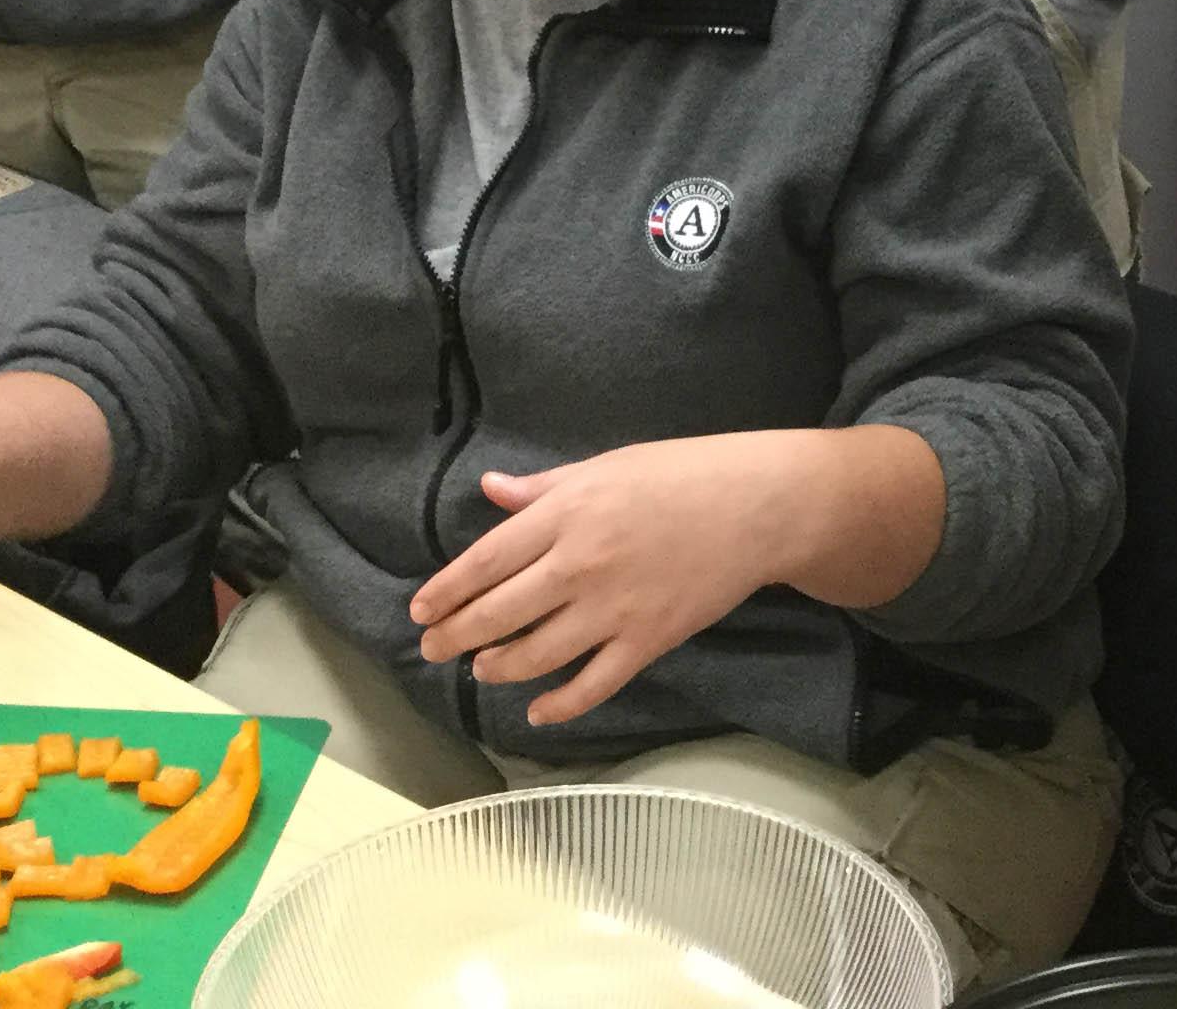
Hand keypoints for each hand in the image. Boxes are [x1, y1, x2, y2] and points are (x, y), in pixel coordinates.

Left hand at [409, 434, 807, 726]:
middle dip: (456, 636)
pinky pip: (592, 685)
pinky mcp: (646, 641)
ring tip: (481, 670)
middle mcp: (578, 566)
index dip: (446, 591)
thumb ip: (543, 487)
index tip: (421, 610)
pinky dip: (559, 704)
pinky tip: (537, 710)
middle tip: (433, 649)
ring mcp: (612, 610)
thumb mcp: (604, 465)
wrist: (755, 506)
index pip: (485, 562)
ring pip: (536, 655)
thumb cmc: (679, 474)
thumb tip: (491, 489)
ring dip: (499, 668)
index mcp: (565, 515)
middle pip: (498, 614)